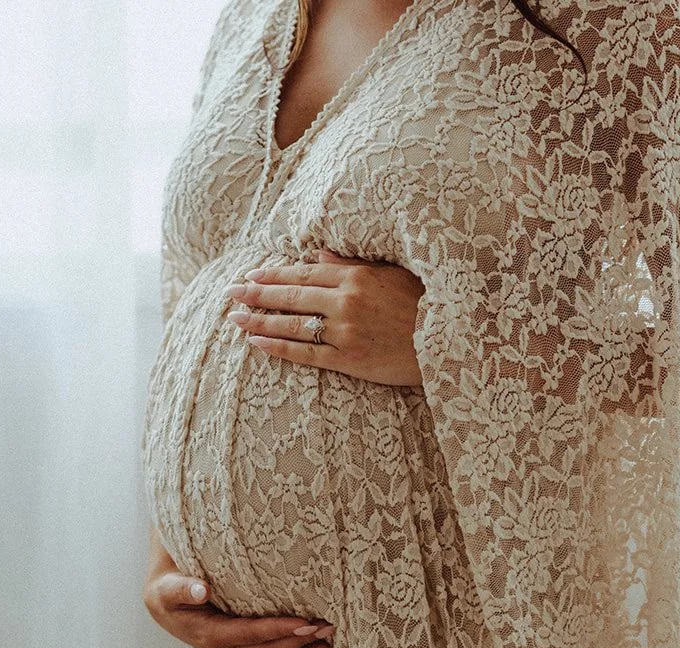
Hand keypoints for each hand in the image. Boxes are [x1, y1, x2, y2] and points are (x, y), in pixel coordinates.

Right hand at [144, 570, 334, 647]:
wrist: (165, 606)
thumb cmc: (169, 592)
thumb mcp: (169, 589)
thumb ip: (183, 589)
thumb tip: (202, 590)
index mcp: (211, 635)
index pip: (252, 633)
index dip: (279, 629)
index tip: (306, 622)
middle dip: (299, 640)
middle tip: (327, 627)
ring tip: (328, 646)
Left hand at [223, 249, 425, 387]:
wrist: (450, 341)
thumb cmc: (424, 303)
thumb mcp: (392, 274)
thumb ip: (354, 263)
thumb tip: (320, 254)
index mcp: (356, 276)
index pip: (303, 273)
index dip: (273, 274)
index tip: (250, 273)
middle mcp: (346, 302)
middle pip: (290, 296)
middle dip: (256, 293)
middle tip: (229, 292)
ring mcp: (345, 332)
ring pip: (292, 324)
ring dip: (259, 319)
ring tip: (234, 317)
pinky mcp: (349, 360)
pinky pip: (305, 353)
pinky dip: (278, 346)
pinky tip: (257, 342)